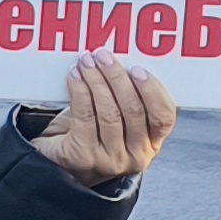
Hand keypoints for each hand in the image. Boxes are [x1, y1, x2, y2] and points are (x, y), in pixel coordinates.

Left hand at [28, 57, 177, 189]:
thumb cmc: (90, 135)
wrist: (57, 163)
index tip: (137, 69)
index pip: (163, 117)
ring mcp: (110, 159)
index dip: (152, 91)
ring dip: (96, 81)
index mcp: (152, 143)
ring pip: (109, 112)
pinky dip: (80, 91)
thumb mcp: (117, 119)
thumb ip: (127, 97)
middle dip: (117, 77)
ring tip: (86, 62)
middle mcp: (136, 156)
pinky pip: (85, 117)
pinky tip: (75, 77)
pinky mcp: (84, 157)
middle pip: (133, 110)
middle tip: (104, 56)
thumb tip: (121, 62)